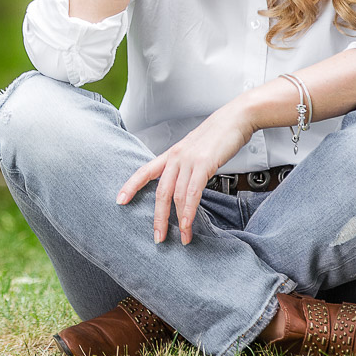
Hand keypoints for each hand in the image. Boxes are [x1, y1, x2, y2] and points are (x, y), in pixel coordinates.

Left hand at [115, 98, 256, 244]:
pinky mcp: (204, 164)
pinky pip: (192, 192)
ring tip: (182, 237)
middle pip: (160, 192)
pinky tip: (188, 223)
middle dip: (158, 218)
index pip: (145, 171)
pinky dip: (189, 211)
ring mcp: (189, 160)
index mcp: (171, 154)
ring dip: (178, 220)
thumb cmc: (217, 135)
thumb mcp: (195, 150)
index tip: (120, 200)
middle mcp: (176, 157)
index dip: (131, 186)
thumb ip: (186, 166)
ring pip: (176, 196)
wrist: (235, 118)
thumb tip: (182, 184)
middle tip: (158, 237)